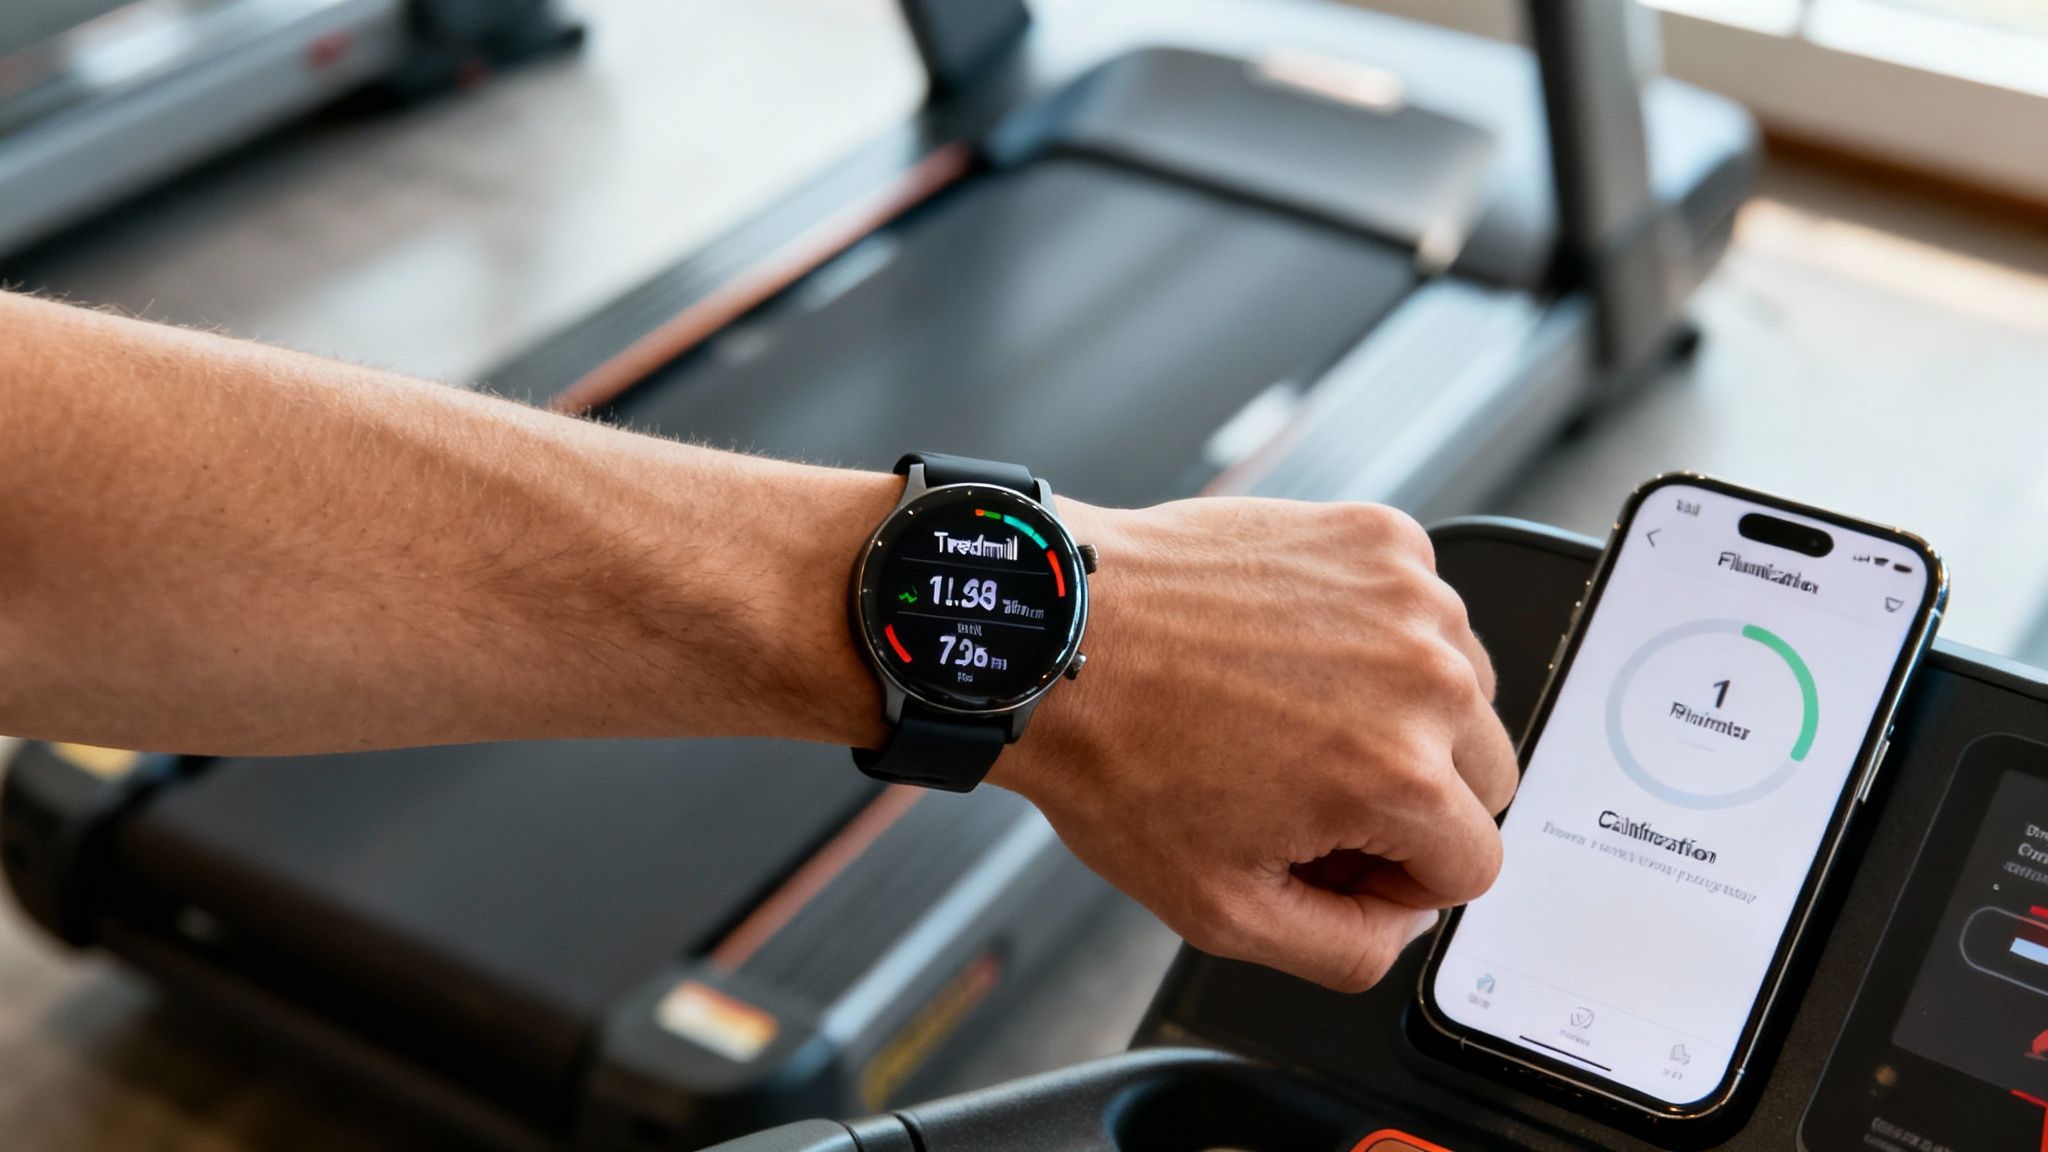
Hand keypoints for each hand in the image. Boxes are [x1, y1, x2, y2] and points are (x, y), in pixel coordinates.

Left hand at [993, 497, 1518, 992]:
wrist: (1058, 638)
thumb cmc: (1118, 754)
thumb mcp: (1223, 912)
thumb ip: (1346, 949)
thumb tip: (1402, 923)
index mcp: (1399, 776)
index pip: (1473, 863)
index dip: (1400, 878)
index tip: (1338, 855)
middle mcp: (1423, 677)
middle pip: (1485, 774)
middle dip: (1412, 797)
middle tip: (1309, 789)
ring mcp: (1407, 594)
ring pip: (1461, 688)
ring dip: (1402, 710)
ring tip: (1292, 713)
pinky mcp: (1378, 537)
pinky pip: (1422, 609)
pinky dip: (1375, 633)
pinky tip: (1291, 650)